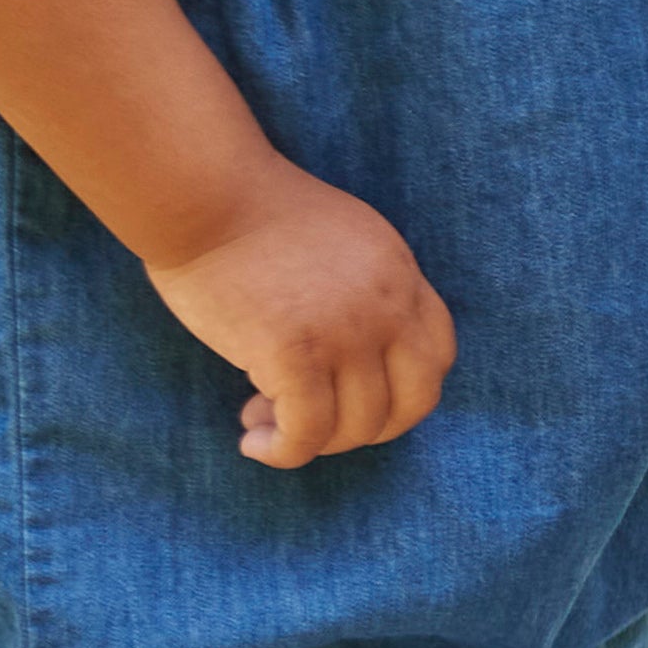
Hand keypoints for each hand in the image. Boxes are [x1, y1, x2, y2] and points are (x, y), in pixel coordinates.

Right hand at [139, 162, 457, 469]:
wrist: (208, 196)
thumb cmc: (257, 216)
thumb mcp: (345, 243)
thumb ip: (367, 292)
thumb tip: (357, 360)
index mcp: (401, 274)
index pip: (439, 355)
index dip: (402, 392)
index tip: (355, 398)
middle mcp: (387, 305)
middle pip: (414, 401)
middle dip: (367, 430)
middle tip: (316, 425)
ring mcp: (345, 330)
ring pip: (357, 427)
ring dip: (312, 441)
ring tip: (263, 422)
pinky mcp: (293, 352)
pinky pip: (306, 432)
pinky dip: (281, 451)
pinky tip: (250, 438)